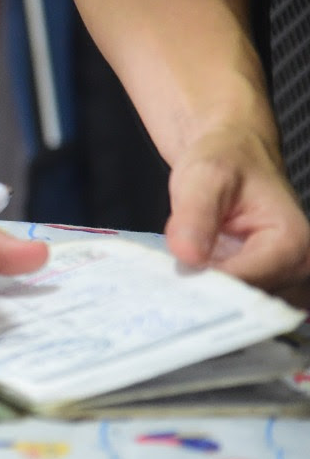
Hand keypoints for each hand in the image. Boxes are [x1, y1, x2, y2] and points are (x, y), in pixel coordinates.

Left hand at [164, 125, 309, 293]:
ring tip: (171, 281)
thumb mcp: (204, 177)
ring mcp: (284, 280)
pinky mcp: (266, 284)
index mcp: (293, 243)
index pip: (246, 284)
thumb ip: (195, 214)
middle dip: (203, 294)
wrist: (231, 153)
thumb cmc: (224, 159)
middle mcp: (298, 268)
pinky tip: (184, 282)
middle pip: (245, 302)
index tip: (168, 283)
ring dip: (203, 296)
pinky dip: (208, 294)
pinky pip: (235, 301)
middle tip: (162, 285)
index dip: (205, 285)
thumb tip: (187, 256)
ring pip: (238, 306)